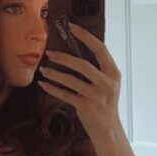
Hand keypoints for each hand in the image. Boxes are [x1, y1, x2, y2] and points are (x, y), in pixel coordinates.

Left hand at [38, 21, 120, 138]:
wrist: (108, 128)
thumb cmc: (104, 103)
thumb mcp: (106, 83)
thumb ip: (97, 69)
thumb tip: (76, 49)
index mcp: (113, 73)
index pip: (100, 49)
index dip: (85, 36)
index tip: (71, 27)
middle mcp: (107, 84)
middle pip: (82, 64)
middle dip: (63, 57)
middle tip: (49, 53)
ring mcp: (96, 96)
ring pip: (71, 80)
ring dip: (54, 74)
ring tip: (43, 69)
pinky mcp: (86, 107)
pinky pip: (65, 95)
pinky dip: (52, 89)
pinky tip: (44, 84)